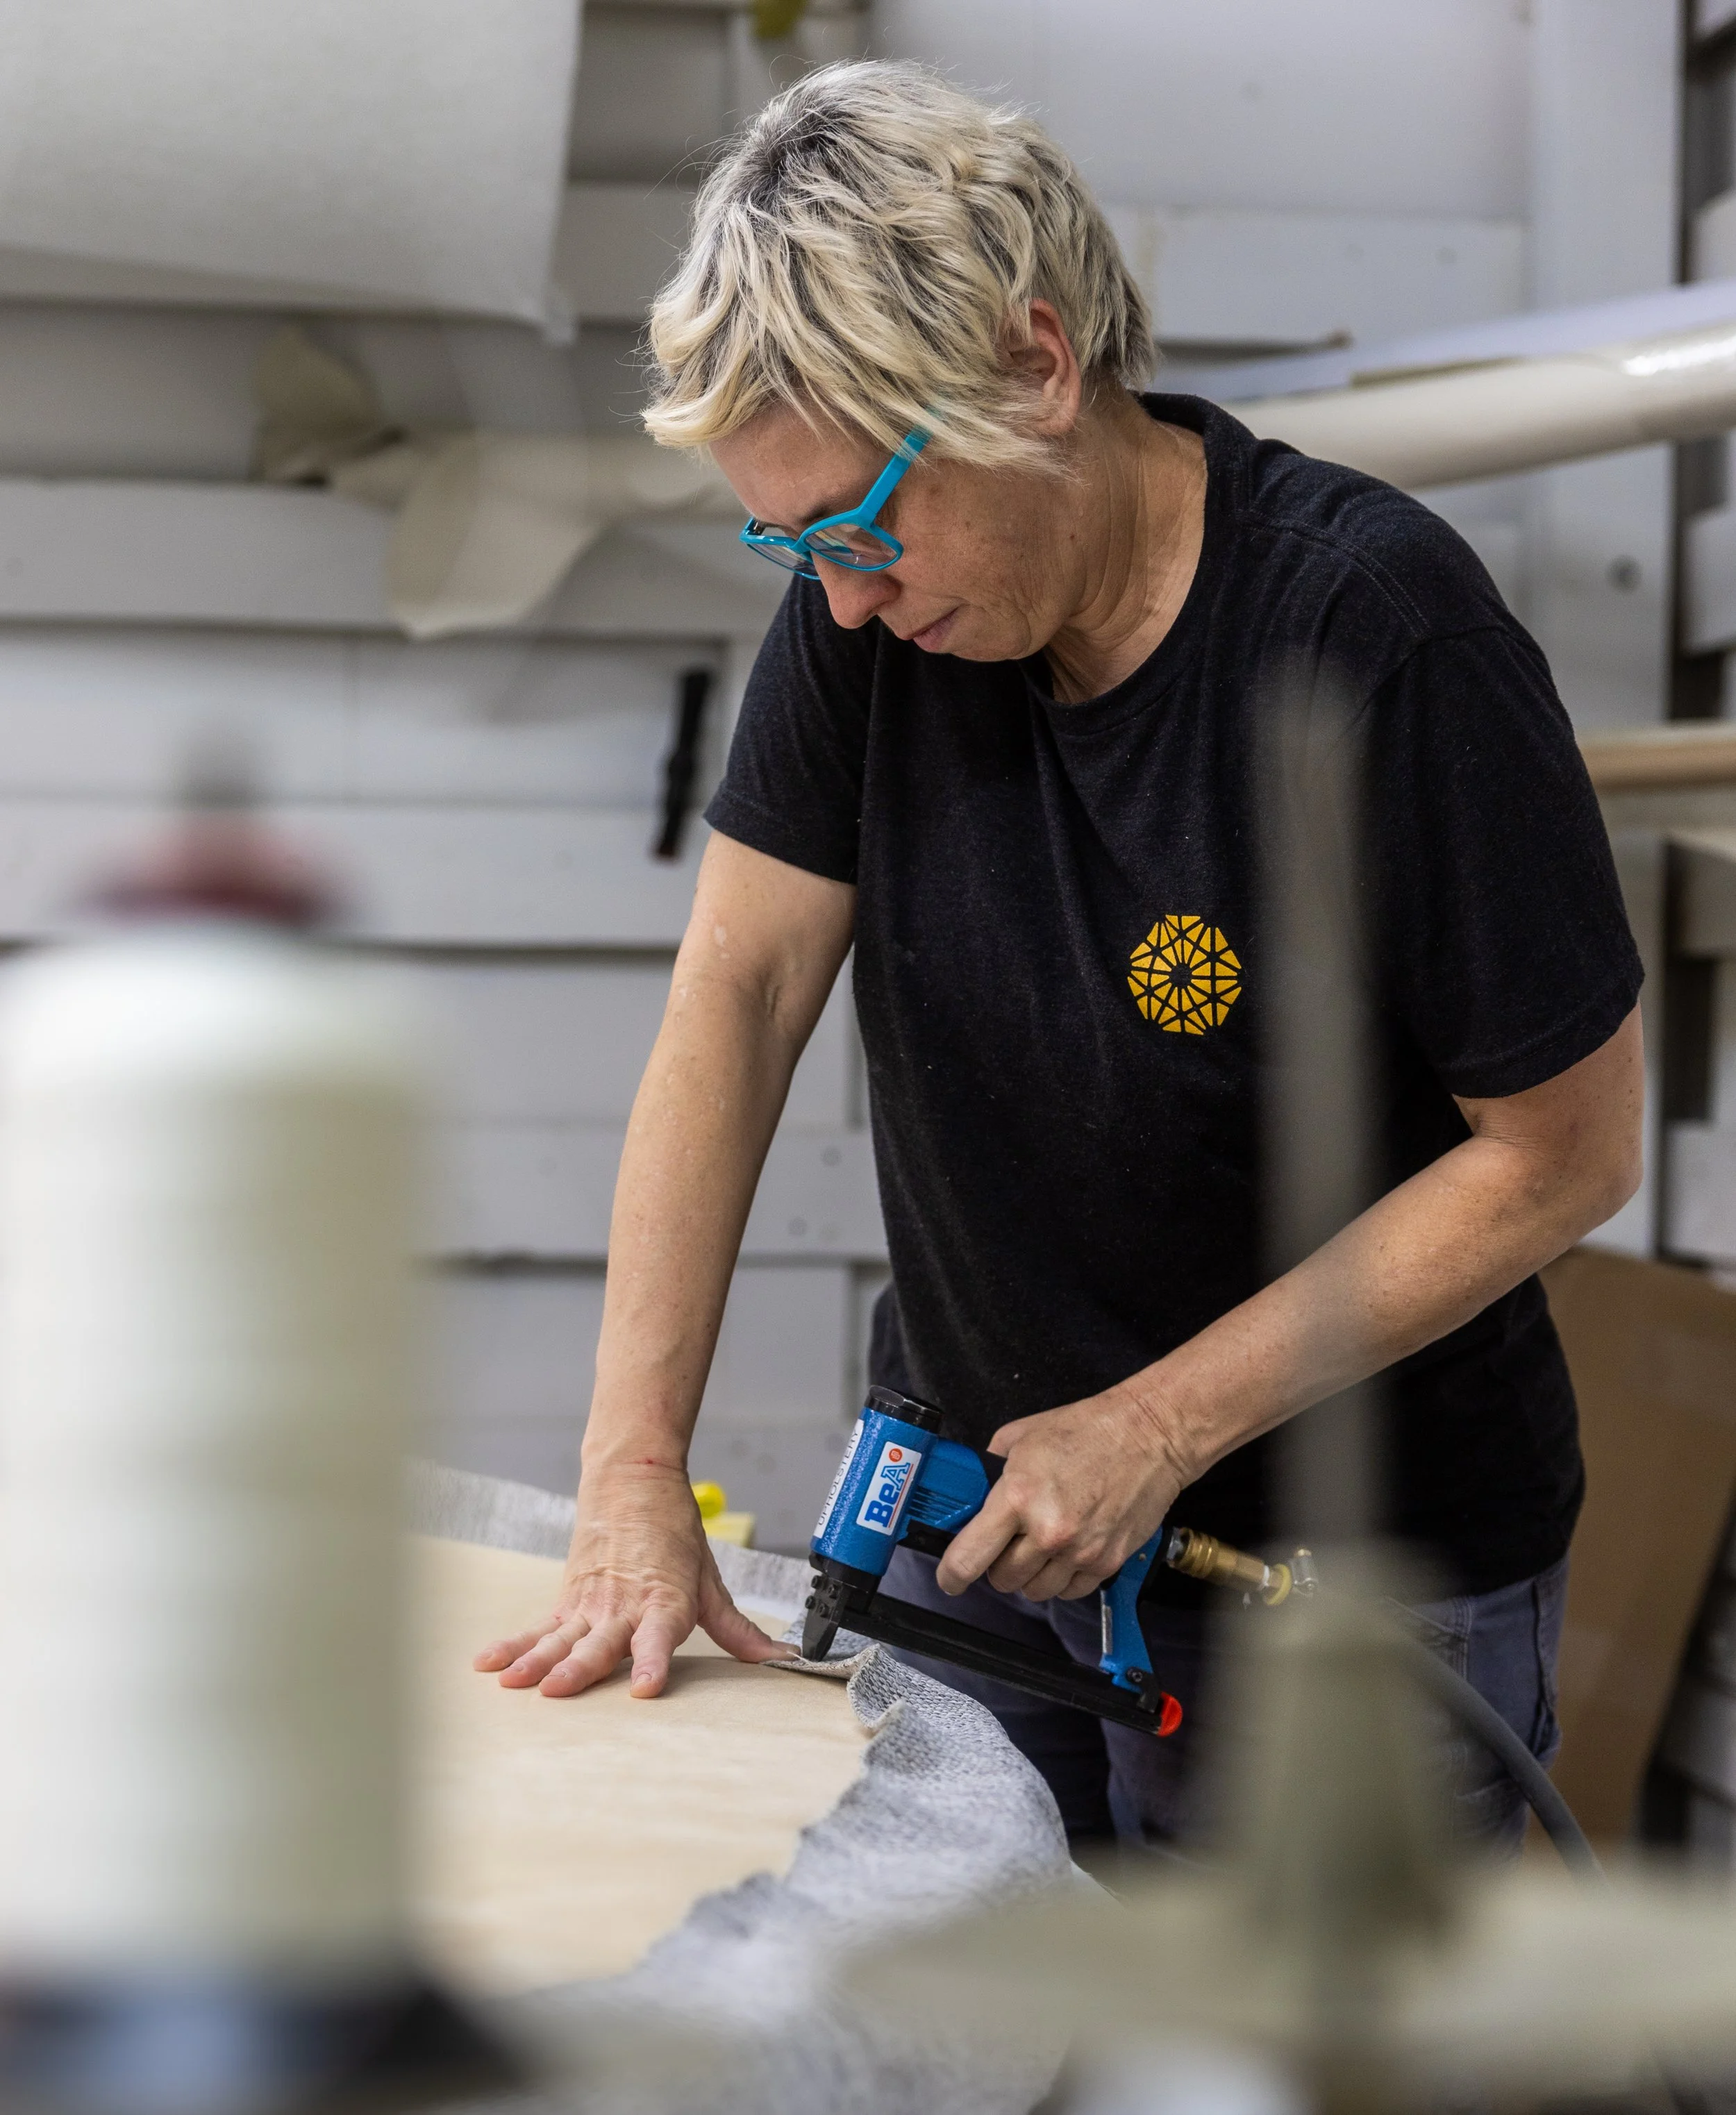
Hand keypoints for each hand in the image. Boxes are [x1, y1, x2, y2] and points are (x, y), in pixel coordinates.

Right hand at [472, 1463, 794, 1697]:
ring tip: (514, 1683)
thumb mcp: (709, 1581)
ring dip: (536, 1661)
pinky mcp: (569, 1599)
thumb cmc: (674, 1535)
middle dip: (578, 1669)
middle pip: (599, 1643)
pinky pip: (538, 1627)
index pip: (660, 1637)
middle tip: (557, 1690)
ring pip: (561, 1637)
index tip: (647, 1685)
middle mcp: (624, 1606)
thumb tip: (781, 1661)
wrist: (634, 1482)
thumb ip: (736, 1629)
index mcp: (664, 1602)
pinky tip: (487, 1662)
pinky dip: (512, 1645)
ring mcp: (591, 1604)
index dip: (653, 1661)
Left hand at [934, 1387, 1190, 1602]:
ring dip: (1032, 1573)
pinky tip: (1068, 1549)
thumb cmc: (1087, 1430)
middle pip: (1002, 1580)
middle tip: (1008, 1541)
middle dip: (998, 1564)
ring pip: (1036, 1590)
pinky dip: (1063, 1578)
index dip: (952, 1574)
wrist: (1149, 1436)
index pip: (969, 1557)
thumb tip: (972, 1496)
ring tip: (1042, 1542)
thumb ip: (991, 1471)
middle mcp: (1047, 1531)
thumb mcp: (1021, 1437)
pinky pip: (1070, 1591)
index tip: (950, 1578)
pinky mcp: (1107, 1563)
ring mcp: (1079, 1552)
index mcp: (1018, 1496)